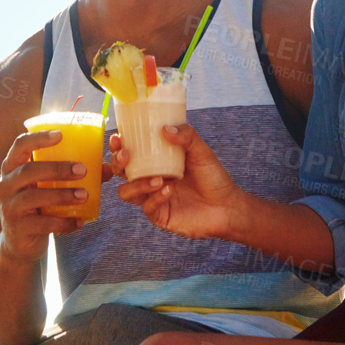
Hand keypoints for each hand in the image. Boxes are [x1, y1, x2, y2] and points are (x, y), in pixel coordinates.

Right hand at [0, 131, 92, 261]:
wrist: (20, 242)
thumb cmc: (38, 205)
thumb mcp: (48, 187)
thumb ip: (73, 175)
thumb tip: (107, 169)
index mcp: (12, 166)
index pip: (20, 145)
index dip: (39, 138)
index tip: (61, 135)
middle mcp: (6, 184)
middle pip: (29, 170)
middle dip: (57, 168)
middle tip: (82, 170)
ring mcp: (9, 207)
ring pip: (35, 197)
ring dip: (62, 195)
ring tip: (85, 195)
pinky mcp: (18, 228)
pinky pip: (42, 224)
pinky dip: (63, 223)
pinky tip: (79, 222)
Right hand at [115, 123, 241, 239]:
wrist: (227, 207)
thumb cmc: (213, 177)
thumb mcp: (202, 151)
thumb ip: (186, 136)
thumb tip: (165, 128)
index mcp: (155, 161)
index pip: (129, 152)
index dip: (117, 146)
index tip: (117, 138)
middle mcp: (149, 178)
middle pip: (119, 172)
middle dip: (117, 163)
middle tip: (127, 156)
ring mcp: (152, 198)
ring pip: (126, 192)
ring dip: (137, 184)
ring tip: (159, 179)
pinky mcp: (159, 215)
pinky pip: (146, 207)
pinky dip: (155, 197)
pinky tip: (169, 190)